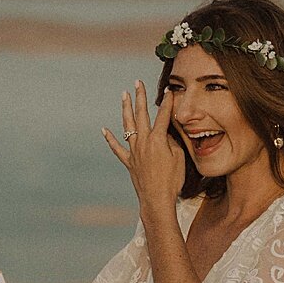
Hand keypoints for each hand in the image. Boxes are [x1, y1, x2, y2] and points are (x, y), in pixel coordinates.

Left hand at [103, 80, 185, 217]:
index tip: (169, 90)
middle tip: (138, 82)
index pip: (163, 116)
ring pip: (127, 126)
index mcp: (158, 139)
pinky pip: (117, 148)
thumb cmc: (172, 180)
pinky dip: (110, 139)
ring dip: (125, 109)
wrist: (157, 199)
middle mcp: (143, 142)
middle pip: (141, 115)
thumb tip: (166, 133)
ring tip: (124, 95)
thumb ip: (172, 142)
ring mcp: (134, 151)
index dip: (167, 103)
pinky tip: (104, 130)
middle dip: (140, 97)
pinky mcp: (129, 162)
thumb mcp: (179, 158)